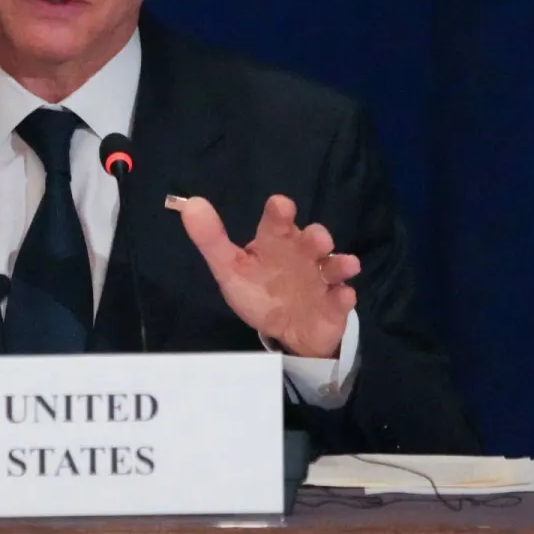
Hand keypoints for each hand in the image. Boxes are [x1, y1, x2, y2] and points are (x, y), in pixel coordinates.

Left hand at [175, 195, 359, 358]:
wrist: (286, 329)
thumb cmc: (260, 289)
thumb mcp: (230, 268)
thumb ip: (211, 239)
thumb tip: (190, 204)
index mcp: (275, 242)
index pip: (277, 222)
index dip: (279, 213)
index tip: (281, 205)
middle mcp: (302, 255)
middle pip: (311, 241)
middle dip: (316, 238)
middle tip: (318, 239)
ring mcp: (320, 279)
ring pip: (333, 266)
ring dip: (338, 264)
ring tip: (344, 264)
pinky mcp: (333, 304)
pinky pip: (341, 299)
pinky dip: (343, 297)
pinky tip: (343, 296)